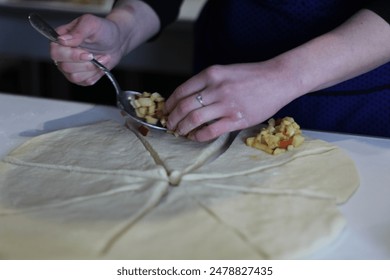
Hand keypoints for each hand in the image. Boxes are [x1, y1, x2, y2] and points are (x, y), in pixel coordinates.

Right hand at [50, 14, 122, 85]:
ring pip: (75, 77)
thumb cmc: (103, 30)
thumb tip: (62, 40)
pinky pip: (85, 82)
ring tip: (101, 58)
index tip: (88, 53)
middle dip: (85, 63)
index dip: (72, 56)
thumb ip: (77, 31)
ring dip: (92, 68)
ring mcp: (70, 68)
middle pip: (65, 67)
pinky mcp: (81, 77)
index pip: (56, 53)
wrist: (116, 41)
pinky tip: (100, 64)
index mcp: (60, 40)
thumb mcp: (91, 24)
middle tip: (95, 55)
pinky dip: (96, 74)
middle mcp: (62, 55)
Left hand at [164, 61, 298, 141]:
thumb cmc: (251, 76)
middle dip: (172, 118)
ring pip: (194, 119)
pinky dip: (198, 136)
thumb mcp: (225, 72)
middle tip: (170, 125)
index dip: (170, 104)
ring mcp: (227, 104)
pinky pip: (211, 131)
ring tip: (180, 132)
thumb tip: (187, 100)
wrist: (278, 79)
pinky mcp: (237, 119)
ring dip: (182, 128)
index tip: (166, 111)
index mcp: (212, 74)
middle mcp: (217, 88)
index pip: (181, 91)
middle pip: (184, 107)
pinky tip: (195, 137)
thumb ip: (207, 83)